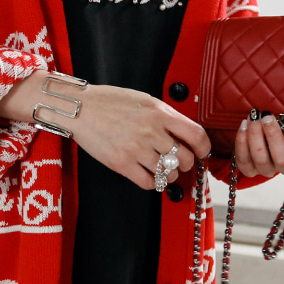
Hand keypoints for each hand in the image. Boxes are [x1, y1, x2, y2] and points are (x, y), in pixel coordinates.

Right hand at [0, 75, 210, 190]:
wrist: (80, 108)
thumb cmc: (111, 102)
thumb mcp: (145, 101)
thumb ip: (166, 117)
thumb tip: (184, 135)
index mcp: (160, 112)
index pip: (196, 135)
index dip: (203, 148)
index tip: (201, 153)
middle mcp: (151, 130)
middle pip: (184, 158)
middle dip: (185, 164)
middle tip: (178, 163)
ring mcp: (136, 148)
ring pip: (167, 174)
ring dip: (167, 175)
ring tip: (160, 170)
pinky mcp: (122, 163)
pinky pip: (148, 183)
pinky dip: (152, 183)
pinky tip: (146, 175)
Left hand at [235, 111, 283, 180]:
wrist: (257, 126)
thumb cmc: (283, 116)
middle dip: (274, 138)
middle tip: (268, 117)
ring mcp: (269, 170)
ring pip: (262, 161)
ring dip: (256, 137)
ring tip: (254, 116)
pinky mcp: (250, 170)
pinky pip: (244, 162)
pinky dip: (242, 142)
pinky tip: (244, 125)